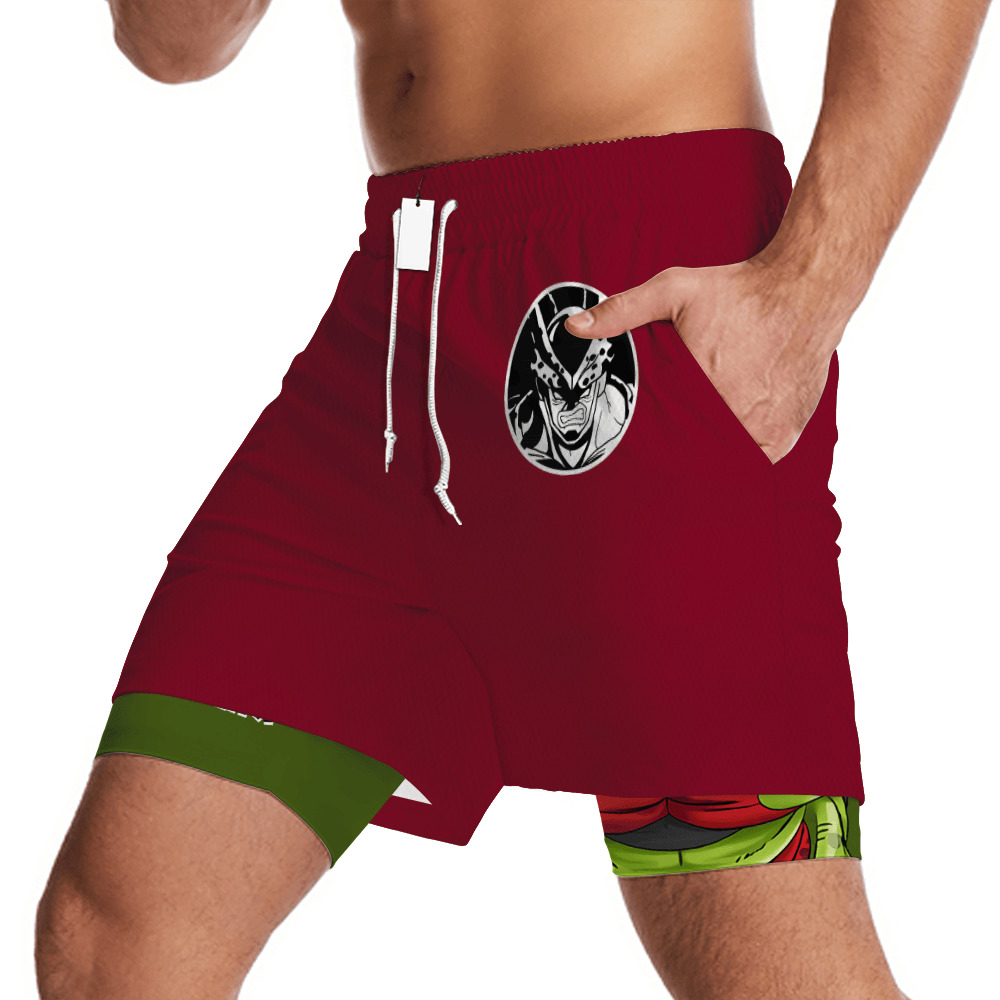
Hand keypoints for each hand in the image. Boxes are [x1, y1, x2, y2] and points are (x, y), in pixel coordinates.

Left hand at [563, 256, 846, 463]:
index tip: (643, 442)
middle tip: (668, 443)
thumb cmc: (738, 290)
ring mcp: (763, 430)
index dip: (651, 442)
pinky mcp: (787, 433)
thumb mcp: (673, 290)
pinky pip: (757, 460)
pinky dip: (744, 454)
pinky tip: (729, 439)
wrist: (806, 288)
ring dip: (711, 454)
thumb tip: (573, 327)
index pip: (664, 438)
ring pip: (725, 460)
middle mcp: (733, 418)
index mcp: (700, 391)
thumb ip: (622, 310)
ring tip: (695, 444)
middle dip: (679, 450)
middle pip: (694, 452)